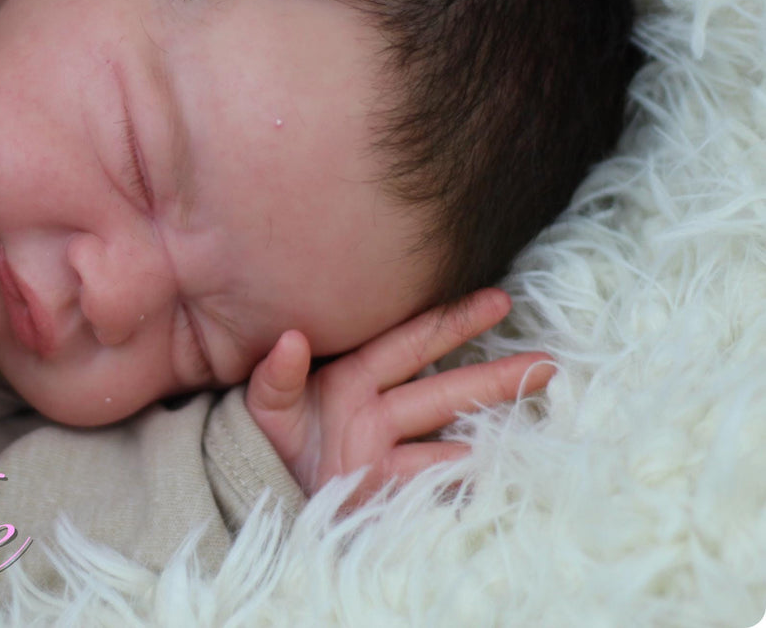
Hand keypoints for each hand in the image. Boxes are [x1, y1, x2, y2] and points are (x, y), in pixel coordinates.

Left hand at [245, 288, 554, 509]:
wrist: (244, 484)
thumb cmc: (252, 433)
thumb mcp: (262, 402)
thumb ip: (276, 374)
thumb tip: (290, 339)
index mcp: (350, 376)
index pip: (409, 344)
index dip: (451, 323)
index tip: (497, 301)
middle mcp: (375, 410)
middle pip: (444, 390)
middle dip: (494, 377)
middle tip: (548, 362)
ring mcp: (382, 452)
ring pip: (446, 436)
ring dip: (488, 429)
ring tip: (537, 422)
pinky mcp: (380, 491)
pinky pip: (428, 484)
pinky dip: (461, 481)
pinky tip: (500, 474)